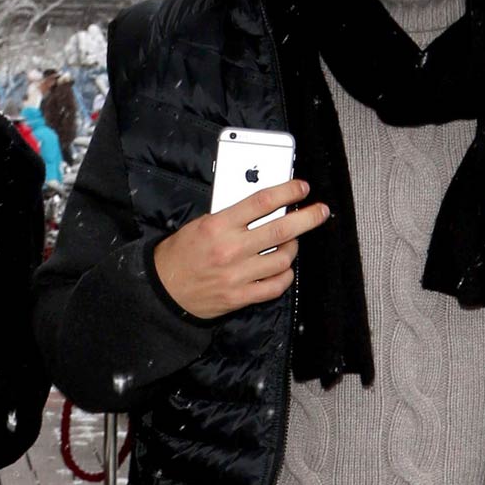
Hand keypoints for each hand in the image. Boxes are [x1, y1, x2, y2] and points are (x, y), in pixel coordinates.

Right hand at [153, 180, 329, 318]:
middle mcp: (231, 249)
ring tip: (290, 243)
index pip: (261, 202)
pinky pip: (275, 286)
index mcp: (219, 225)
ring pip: (282, 259)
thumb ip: (231, 216)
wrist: (163, 290)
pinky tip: (282, 269)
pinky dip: (284, 276)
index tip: (302, 188)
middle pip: (281, 230)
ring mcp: (238, 275)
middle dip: (307, 218)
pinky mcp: (241, 296)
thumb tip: (264, 207)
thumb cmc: (180, 255)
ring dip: (292, 249)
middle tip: (321, 212)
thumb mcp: (200, 224)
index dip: (287, 192)